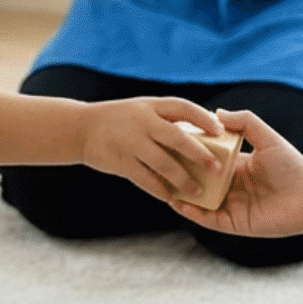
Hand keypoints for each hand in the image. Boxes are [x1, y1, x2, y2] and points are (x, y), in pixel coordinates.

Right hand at [77, 97, 224, 202]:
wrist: (81, 128)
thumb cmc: (120, 119)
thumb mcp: (143, 109)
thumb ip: (169, 118)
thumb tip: (205, 127)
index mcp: (151, 106)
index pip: (183, 108)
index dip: (203, 118)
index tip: (220, 130)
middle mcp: (143, 122)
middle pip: (178, 138)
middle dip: (200, 154)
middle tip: (217, 168)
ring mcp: (131, 143)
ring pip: (163, 164)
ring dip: (183, 179)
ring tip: (197, 191)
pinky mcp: (122, 162)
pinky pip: (146, 179)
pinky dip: (160, 189)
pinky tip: (171, 197)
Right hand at [172, 110, 302, 238]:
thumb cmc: (292, 165)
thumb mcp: (266, 137)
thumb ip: (244, 122)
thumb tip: (217, 112)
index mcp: (237, 167)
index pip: (206, 161)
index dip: (189, 155)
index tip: (170, 145)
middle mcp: (232, 187)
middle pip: (199, 181)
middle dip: (180, 175)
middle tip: (157, 165)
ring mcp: (232, 206)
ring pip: (199, 201)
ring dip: (181, 194)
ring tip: (160, 184)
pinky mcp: (235, 223)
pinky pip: (208, 219)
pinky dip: (192, 212)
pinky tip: (177, 202)